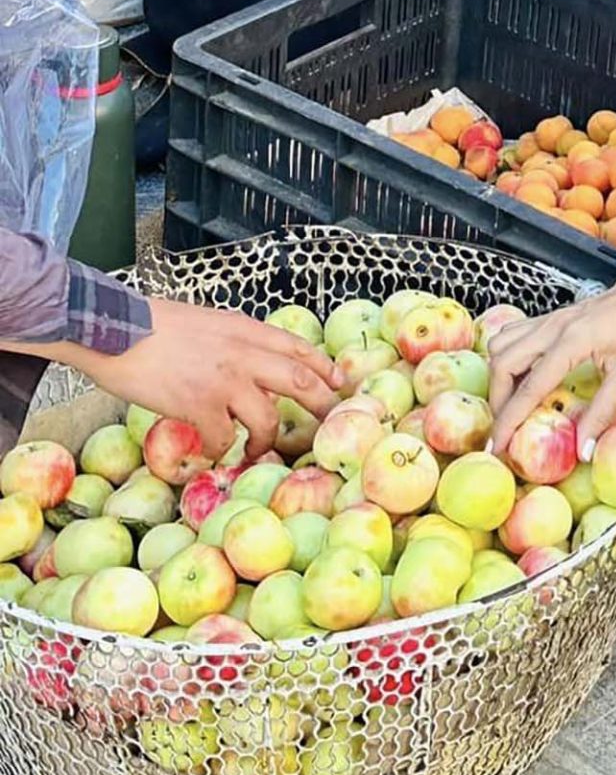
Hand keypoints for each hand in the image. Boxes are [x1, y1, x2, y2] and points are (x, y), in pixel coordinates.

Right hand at [60, 294, 340, 459]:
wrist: (115, 328)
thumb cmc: (154, 325)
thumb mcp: (209, 323)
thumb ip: (235, 342)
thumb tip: (252, 364)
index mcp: (246, 329)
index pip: (300, 347)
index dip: (325, 368)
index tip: (340, 383)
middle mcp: (244, 353)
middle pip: (301, 380)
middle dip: (322, 405)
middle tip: (329, 423)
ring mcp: (225, 381)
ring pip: (269, 419)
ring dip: (266, 440)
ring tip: (256, 450)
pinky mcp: (199, 405)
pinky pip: (225, 439)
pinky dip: (222, 451)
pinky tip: (213, 451)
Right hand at [490, 277, 615, 456]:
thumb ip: (602, 412)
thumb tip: (583, 449)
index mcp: (573, 341)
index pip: (530, 387)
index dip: (510, 420)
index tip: (497, 445)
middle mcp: (554, 326)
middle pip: (503, 362)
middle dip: (498, 398)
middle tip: (505, 426)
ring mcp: (551, 318)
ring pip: (503, 344)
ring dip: (500, 375)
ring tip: (511, 403)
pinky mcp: (554, 317)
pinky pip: (515, 333)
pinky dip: (508, 356)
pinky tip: (521, 374)